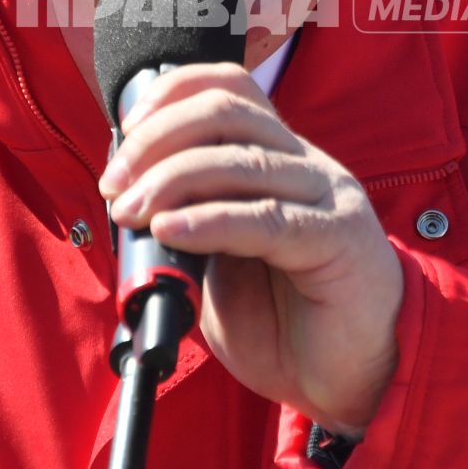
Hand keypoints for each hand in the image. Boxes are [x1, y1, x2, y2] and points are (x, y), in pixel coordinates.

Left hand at [98, 63, 402, 436]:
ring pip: (241, 160)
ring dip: (170, 179)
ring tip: (131, 212)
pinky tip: (170, 231)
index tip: (125, 132)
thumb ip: (188, 227)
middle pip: (226, 113)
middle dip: (155, 141)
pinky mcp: (338, 238)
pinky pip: (266, 218)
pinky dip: (208, 220)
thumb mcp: (221, 265)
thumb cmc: (286, 322)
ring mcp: (326, 196)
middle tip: (116, 185)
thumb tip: (130, 206)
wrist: (352, 379)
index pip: (229, 89)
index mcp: (278, 159)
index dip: (172, 95)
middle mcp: (304, 165)